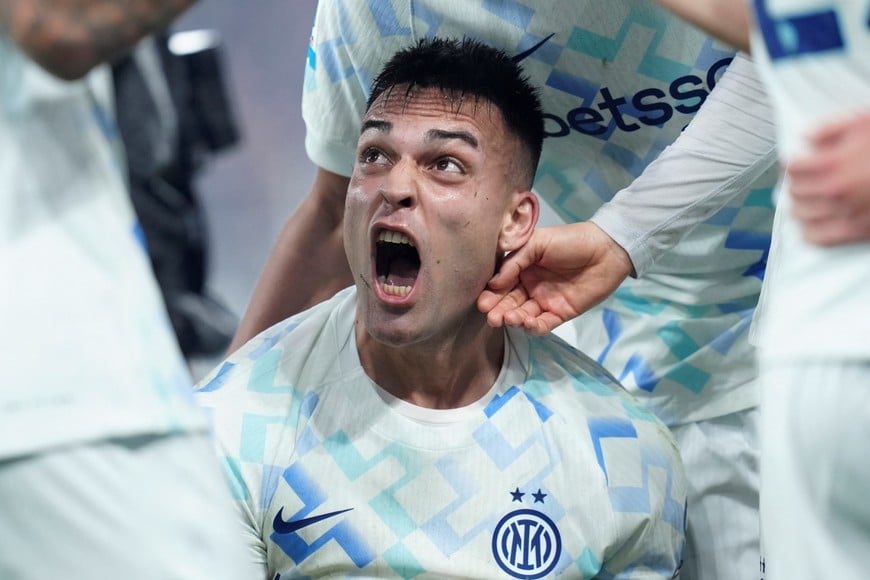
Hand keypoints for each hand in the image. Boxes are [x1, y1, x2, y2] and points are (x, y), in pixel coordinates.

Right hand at [477, 222, 632, 335]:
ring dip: (513, 319)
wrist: (606, 250)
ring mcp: (544, 301)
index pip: (501, 284)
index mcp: (522, 267)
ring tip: (509, 318)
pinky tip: (527, 323)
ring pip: (522, 315)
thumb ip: (515, 261)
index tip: (482, 302)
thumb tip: (493, 283)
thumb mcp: (537, 242)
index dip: (491, 294)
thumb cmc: (570, 240)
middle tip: (491, 316)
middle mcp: (530, 286)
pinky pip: (542, 325)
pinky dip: (532, 327)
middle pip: (509, 302)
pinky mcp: (560, 314)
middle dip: (498, 310)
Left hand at [788, 112, 869, 245]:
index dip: (793, 163)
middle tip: (802, 180)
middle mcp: (836, 191)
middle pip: (795, 192)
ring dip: (800, 206)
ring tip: (805, 200)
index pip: (793, 168)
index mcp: (834, 163)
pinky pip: (820, 238)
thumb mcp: (865, 122)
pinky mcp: (858, 231)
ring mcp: (846, 213)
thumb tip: (807, 138)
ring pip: (801, 215)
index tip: (797, 163)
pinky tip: (811, 225)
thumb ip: (832, 128)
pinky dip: (810, 232)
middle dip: (796, 184)